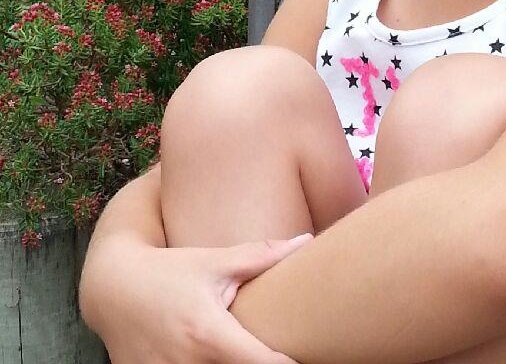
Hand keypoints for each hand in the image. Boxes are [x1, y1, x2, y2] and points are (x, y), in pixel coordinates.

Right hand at [80, 234, 311, 363]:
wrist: (112, 288)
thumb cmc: (170, 270)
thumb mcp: (214, 261)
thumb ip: (261, 256)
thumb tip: (306, 241)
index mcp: (209, 336)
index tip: (304, 354)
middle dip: (257, 363)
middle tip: (272, 350)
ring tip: (244, 351)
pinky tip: (212, 357)